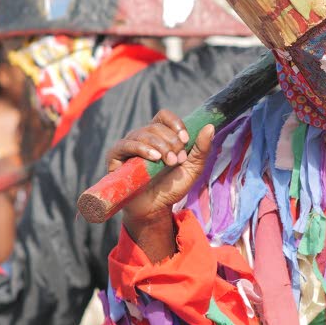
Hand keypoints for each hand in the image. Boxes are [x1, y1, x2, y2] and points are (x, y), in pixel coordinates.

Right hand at [106, 110, 213, 226]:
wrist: (155, 208)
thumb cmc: (172, 187)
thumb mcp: (192, 168)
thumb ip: (202, 149)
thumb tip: (210, 126)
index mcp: (159, 135)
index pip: (164, 117)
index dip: (175, 124)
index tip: (186, 140)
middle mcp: (142, 137)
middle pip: (156, 126)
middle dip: (171, 142)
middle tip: (178, 160)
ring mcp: (128, 145)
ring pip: (143, 134)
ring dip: (160, 146)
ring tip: (170, 162)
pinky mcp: (115, 156)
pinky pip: (125, 145)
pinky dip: (141, 148)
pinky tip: (154, 157)